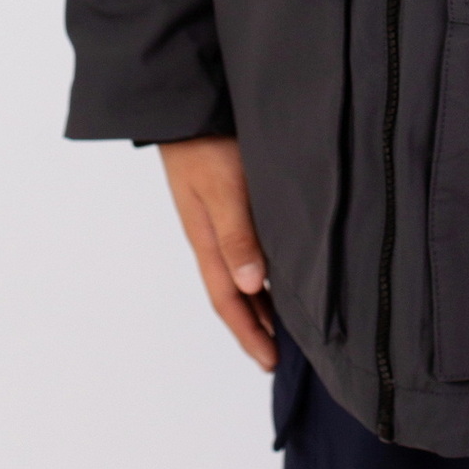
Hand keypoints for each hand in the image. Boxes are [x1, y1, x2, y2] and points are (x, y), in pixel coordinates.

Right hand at [159, 136, 276, 371]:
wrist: (186, 106)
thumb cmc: (204, 145)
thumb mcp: (223, 191)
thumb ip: (238, 236)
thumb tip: (252, 286)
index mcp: (208, 241)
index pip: (229, 301)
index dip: (250, 334)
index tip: (270, 362)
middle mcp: (212, 236)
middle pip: (234, 294)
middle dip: (255, 326)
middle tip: (279, 355)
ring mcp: (218, 218)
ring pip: (241, 272)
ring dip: (259, 301)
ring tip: (282, 323)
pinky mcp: (229, 199)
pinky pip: (246, 248)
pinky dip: (259, 270)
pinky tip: (275, 268)